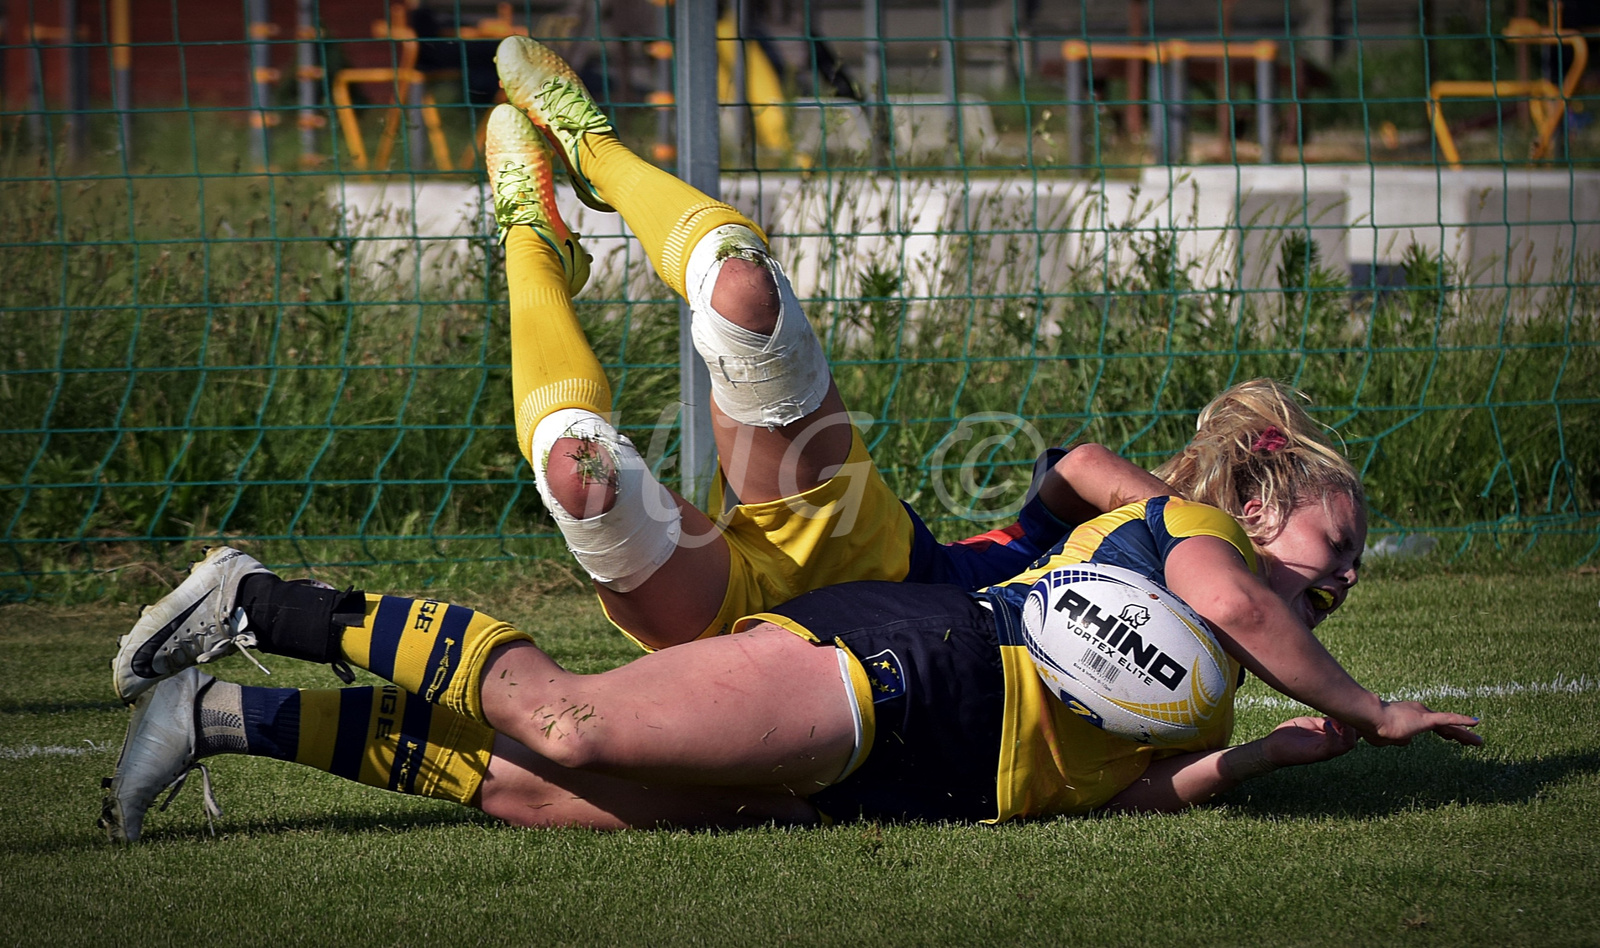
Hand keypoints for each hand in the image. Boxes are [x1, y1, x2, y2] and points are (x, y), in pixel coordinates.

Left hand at [1260, 716, 1359, 768]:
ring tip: (1343, 718)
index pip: (1355, 730)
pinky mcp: (1317, 754)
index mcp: (1334, 737)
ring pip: (1349, 744)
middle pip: (1357, 737)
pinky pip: (1332, 747)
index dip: (1359, 718)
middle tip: (1353, 710)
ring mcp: (1327, 751)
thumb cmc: (1292, 734)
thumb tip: (1339, 712)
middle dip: (1358, 724)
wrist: (1273, 747)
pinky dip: (1333, 734)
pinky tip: (1327, 724)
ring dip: (1349, 730)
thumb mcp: (1313, 723)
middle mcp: (1334, 746)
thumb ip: (1328, 720)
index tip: (1355, 704)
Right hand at [1363, 700, 1482, 747]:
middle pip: (1445, 725)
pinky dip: (1462, 720)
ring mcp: (1424, 715)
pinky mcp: (1427, 718)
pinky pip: (1448, 719)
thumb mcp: (1384, 737)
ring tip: (1479, 742)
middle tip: (1472, 742)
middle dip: (1459, 734)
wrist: (1370, 717)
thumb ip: (1396, 739)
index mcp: (1410, 717)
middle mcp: (1420, 712)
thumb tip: (1407, 742)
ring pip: (1450, 725)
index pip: (1432, 725)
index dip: (1445, 732)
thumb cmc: (1372, 726)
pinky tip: (1476, 722)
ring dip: (1465, 735)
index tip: (1453, 738)